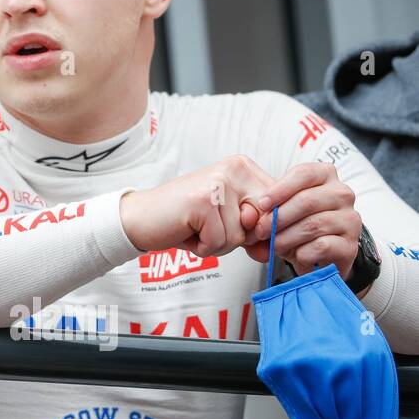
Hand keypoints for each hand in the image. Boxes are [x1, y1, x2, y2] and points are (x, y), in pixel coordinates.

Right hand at [119, 155, 274, 256]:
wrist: (140, 218)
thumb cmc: (184, 219)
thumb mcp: (228, 221)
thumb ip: (256, 232)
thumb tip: (271, 251)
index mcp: (244, 168)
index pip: (278, 207)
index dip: (260, 229)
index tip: (234, 226)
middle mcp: (234, 169)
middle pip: (262, 224)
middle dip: (237, 236)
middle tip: (209, 225)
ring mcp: (218, 184)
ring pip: (239, 237)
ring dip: (216, 244)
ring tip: (195, 227)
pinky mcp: (203, 201)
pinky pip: (219, 242)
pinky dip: (202, 248)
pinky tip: (187, 232)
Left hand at [244, 162, 360, 279]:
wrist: (315, 255)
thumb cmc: (294, 224)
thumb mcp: (280, 209)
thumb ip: (269, 205)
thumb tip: (253, 212)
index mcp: (326, 176)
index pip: (304, 173)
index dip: (280, 189)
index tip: (261, 204)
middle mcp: (342, 194)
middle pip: (308, 200)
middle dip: (279, 217)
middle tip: (261, 230)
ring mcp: (350, 220)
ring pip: (313, 225)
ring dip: (286, 237)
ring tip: (274, 244)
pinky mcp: (351, 246)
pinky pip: (322, 246)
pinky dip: (302, 252)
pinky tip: (296, 255)